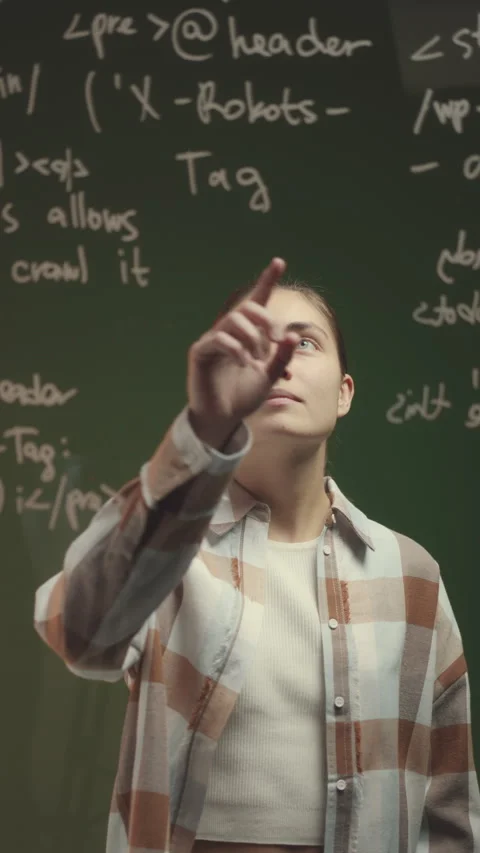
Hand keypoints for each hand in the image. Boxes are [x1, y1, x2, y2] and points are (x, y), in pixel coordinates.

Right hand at [187, 258, 299, 446]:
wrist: (224, 418)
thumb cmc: (244, 395)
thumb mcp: (270, 376)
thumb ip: (282, 357)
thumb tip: (295, 336)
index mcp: (247, 334)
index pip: (257, 301)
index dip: (267, 280)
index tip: (279, 262)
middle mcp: (229, 331)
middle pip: (248, 307)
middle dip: (268, 321)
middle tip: (277, 342)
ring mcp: (213, 339)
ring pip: (234, 320)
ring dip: (253, 338)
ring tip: (257, 360)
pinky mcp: (200, 352)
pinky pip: (219, 338)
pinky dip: (237, 349)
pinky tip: (244, 364)